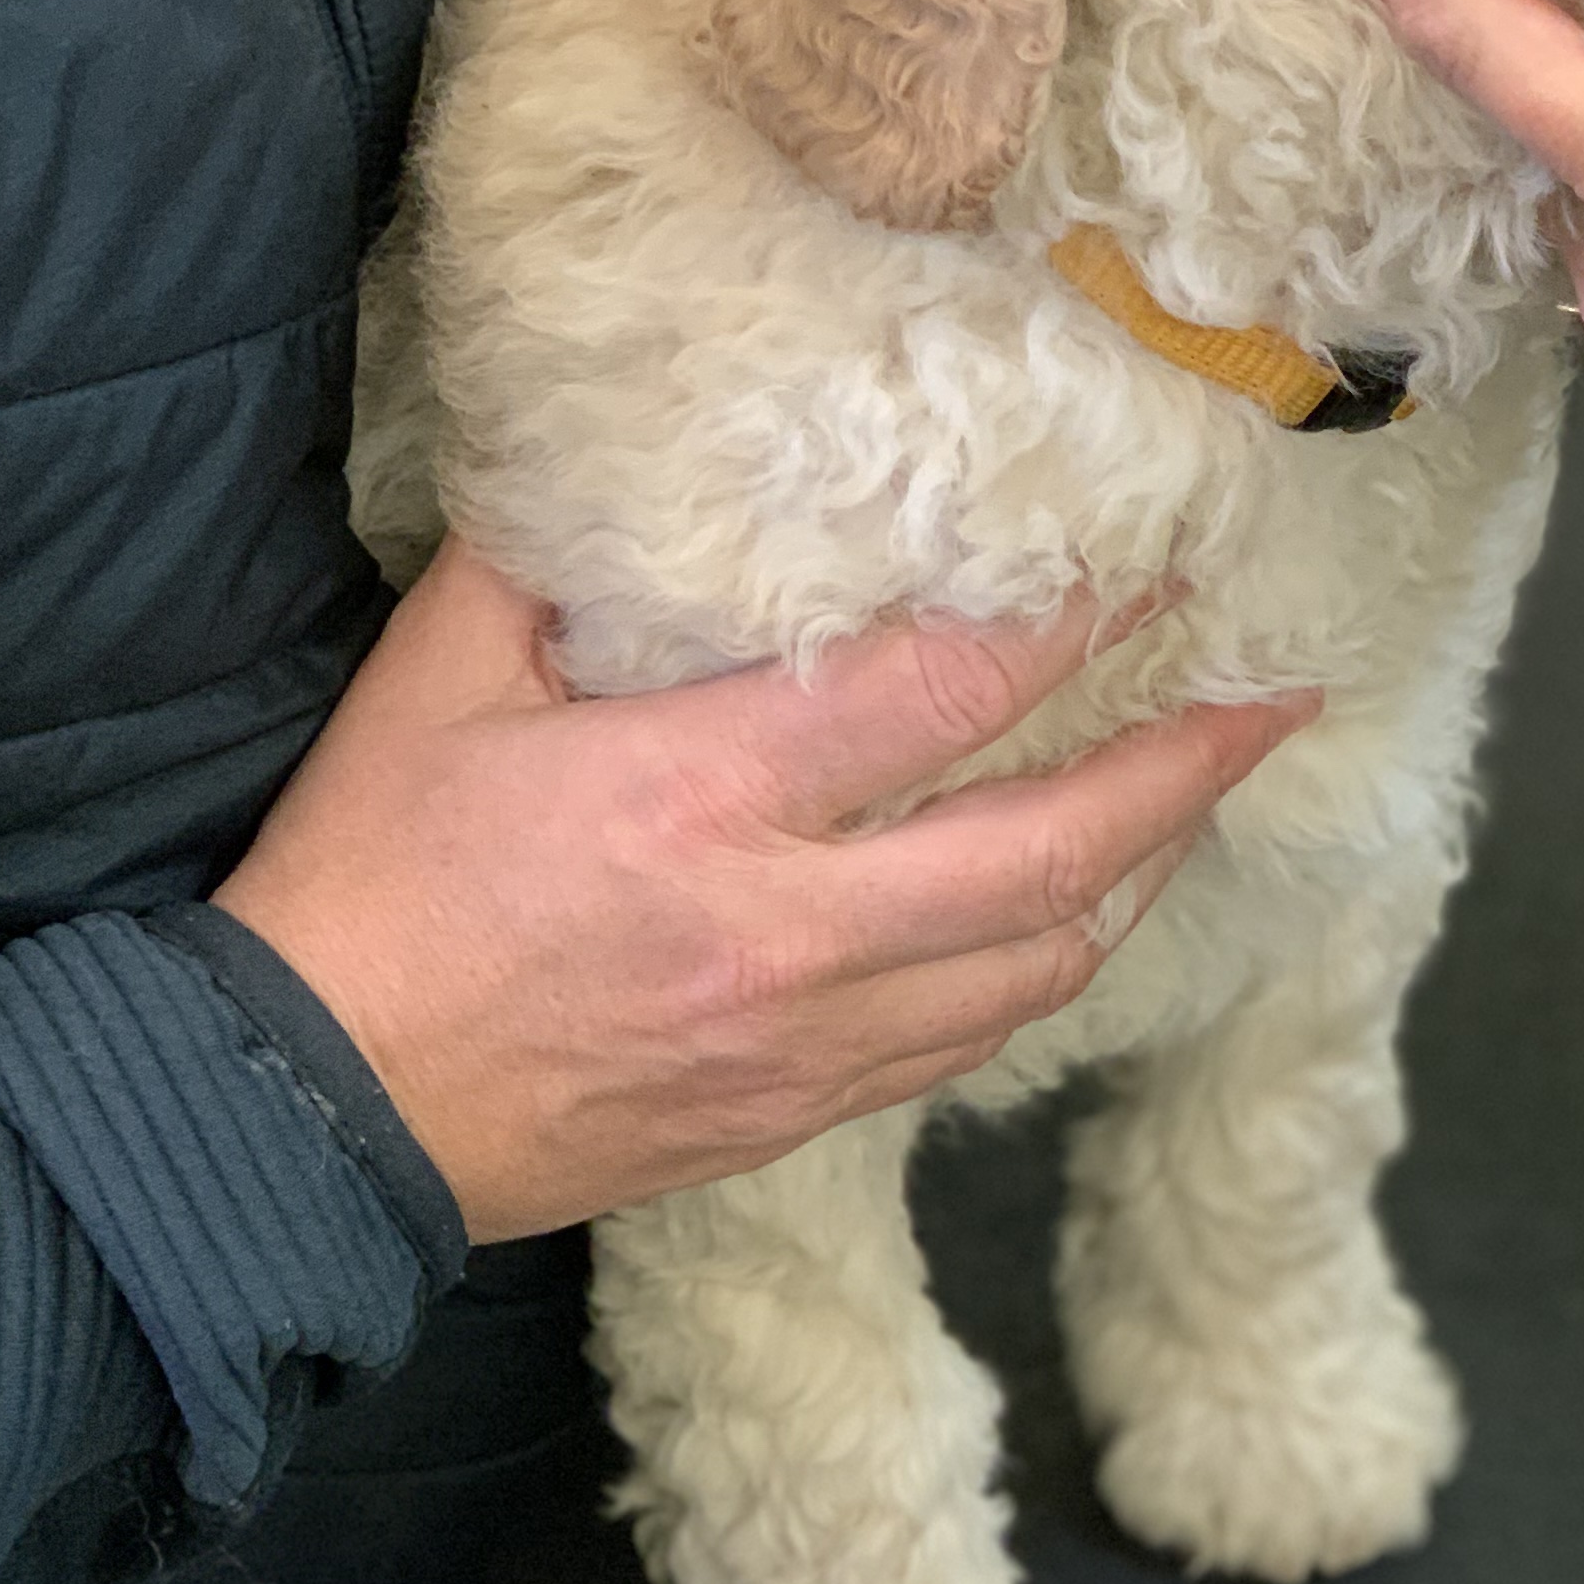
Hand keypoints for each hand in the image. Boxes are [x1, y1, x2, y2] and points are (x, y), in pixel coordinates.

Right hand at [216, 545, 1315, 1239]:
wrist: (307, 1125)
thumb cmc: (367, 888)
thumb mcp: (437, 682)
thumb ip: (557, 565)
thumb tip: (648, 457)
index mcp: (705, 800)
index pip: (951, 694)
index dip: (1079, 623)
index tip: (1163, 561)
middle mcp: (789, 930)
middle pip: (1057, 848)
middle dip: (1187, 766)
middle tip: (1277, 697)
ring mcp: (807, 1042)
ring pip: (1041, 964)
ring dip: (1135, 872)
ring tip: (1191, 797)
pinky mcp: (795, 1119)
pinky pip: (968, 1042)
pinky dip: (1040, 967)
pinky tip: (1066, 913)